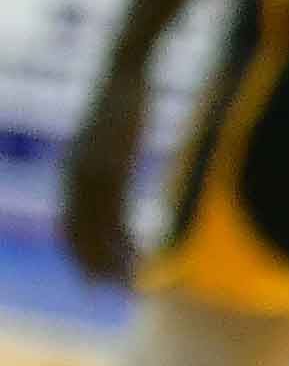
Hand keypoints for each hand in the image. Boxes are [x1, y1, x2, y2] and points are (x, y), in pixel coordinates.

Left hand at [59, 63, 146, 285]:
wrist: (123, 71)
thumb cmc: (123, 101)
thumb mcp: (113, 138)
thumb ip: (110, 162)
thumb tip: (119, 180)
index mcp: (73, 173)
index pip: (70, 224)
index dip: (80, 255)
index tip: (94, 280)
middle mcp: (75, 176)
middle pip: (79, 232)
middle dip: (92, 265)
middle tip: (106, 293)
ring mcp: (91, 171)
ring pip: (98, 227)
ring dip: (112, 259)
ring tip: (127, 282)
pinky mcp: (111, 164)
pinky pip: (117, 211)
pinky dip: (126, 237)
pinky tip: (140, 252)